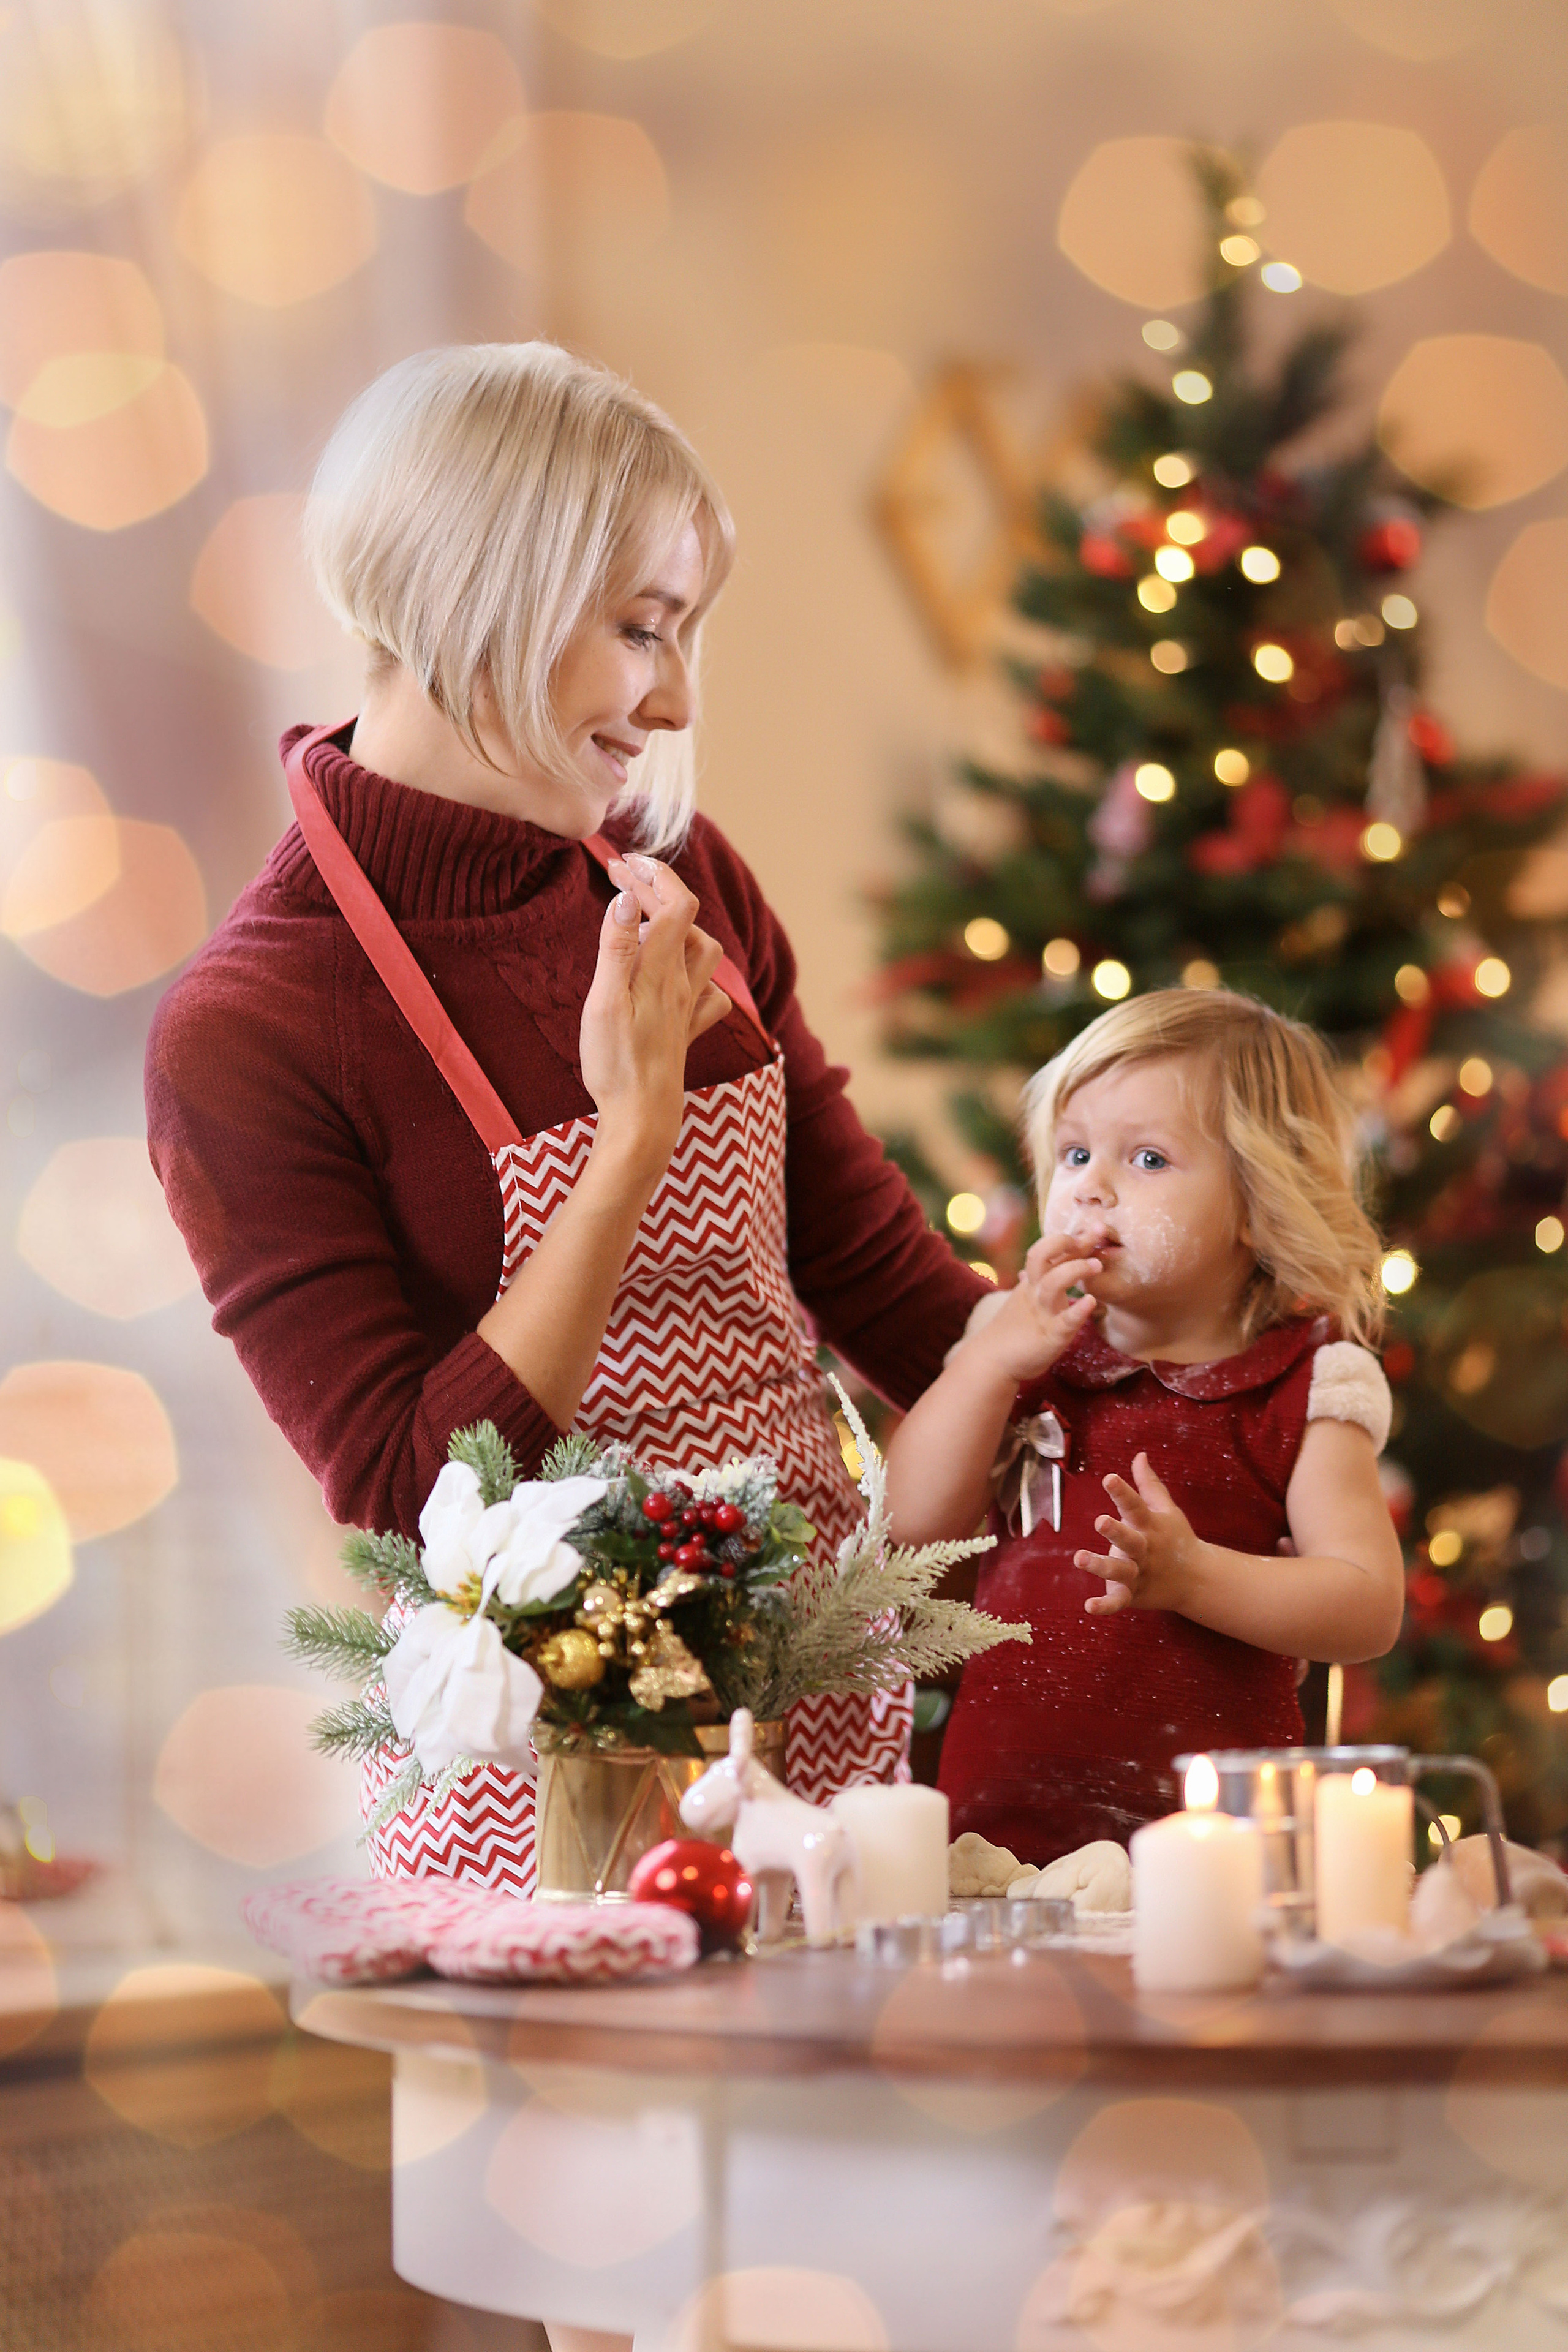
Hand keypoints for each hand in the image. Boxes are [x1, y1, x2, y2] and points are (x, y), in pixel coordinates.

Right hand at [579, 853, 728, 1166]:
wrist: (642, 1118)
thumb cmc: (617, 1064)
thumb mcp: (604, 1001)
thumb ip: (617, 948)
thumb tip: (627, 898)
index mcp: (662, 971)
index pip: (676, 903)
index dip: (654, 874)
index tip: (621, 863)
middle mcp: (683, 985)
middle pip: (687, 920)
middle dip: (657, 889)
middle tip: (620, 879)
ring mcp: (688, 1008)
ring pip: (703, 952)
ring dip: (679, 927)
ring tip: (645, 925)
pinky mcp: (685, 1031)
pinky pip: (707, 993)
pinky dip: (696, 974)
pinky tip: (676, 977)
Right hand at [966, 1233, 1101, 1383]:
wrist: (992, 1361)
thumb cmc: (1012, 1331)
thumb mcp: (1024, 1301)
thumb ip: (1033, 1285)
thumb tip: (1028, 1271)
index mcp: (1032, 1282)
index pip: (1050, 1253)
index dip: (1073, 1238)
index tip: (1098, 1227)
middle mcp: (1035, 1292)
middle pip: (1041, 1256)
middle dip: (1064, 1242)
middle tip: (1092, 1237)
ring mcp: (1041, 1313)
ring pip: (1053, 1284)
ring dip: (1075, 1270)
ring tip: (1097, 1264)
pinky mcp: (1049, 1337)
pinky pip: (1064, 1322)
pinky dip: (1077, 1311)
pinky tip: (1090, 1302)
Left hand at [1077, 1450, 1202, 1615]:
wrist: (1196, 1579)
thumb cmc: (1175, 1538)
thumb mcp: (1165, 1510)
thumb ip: (1148, 1485)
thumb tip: (1139, 1455)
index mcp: (1150, 1525)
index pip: (1135, 1506)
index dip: (1122, 1492)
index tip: (1108, 1478)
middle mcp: (1144, 1549)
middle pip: (1129, 1540)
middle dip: (1115, 1531)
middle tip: (1100, 1521)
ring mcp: (1138, 1574)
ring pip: (1119, 1571)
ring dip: (1100, 1566)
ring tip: (1079, 1558)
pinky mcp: (1132, 1595)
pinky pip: (1117, 1603)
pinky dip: (1105, 1606)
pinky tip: (1089, 1606)